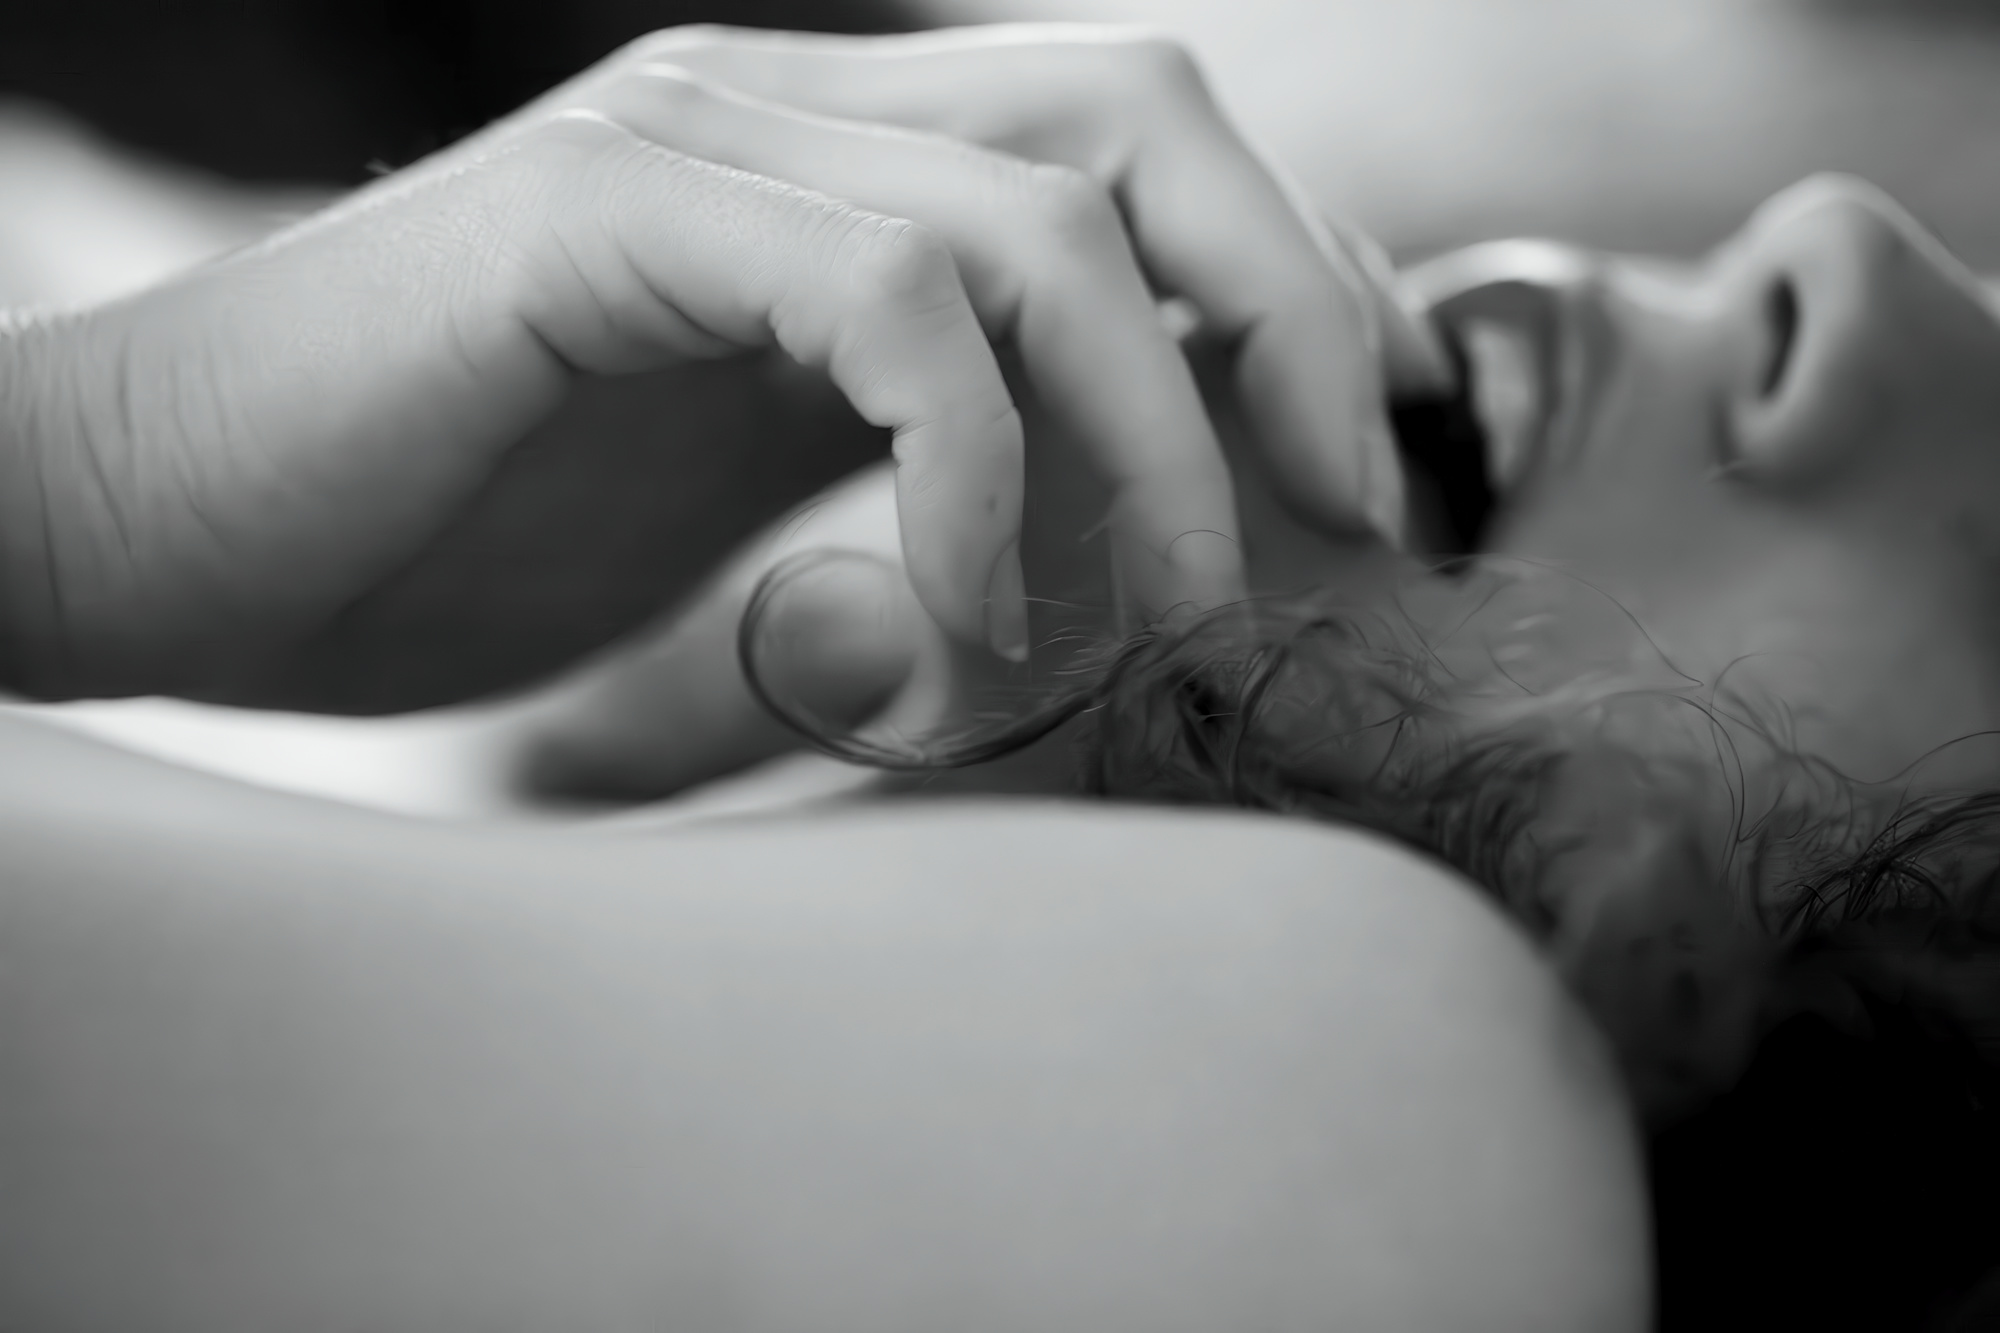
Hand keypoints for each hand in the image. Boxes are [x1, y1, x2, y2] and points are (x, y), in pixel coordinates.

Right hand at [0, 23, 1437, 704]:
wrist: (171, 525)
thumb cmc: (459, 534)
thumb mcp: (760, 496)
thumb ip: (924, 471)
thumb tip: (1108, 541)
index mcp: (844, 169)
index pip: (1147, 155)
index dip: (1298, 289)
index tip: (1358, 469)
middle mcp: (788, 113)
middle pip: (1145, 119)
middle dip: (1286, 320)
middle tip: (1331, 526)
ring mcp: (694, 144)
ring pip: (1041, 216)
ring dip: (1149, 440)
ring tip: (1151, 627)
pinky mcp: (600, 219)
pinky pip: (882, 304)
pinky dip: (972, 474)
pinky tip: (958, 622)